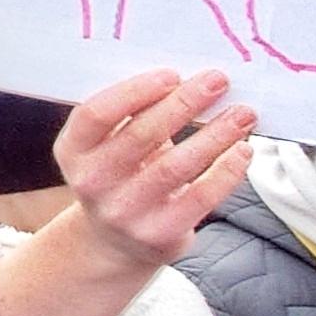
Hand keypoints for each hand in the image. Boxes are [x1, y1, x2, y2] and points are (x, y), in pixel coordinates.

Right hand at [52, 67, 254, 272]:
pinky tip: (242, 150)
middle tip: (218, 81)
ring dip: (215, 135)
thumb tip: (189, 79)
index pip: (96, 114)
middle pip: (141, 135)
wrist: (115, 241)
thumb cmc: (120, 174)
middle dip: (185, 103)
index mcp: (73, 150)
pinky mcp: (158, 234)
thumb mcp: (108, 145)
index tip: (172, 74)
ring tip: (242, 114)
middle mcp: (92, 183)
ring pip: (175, 166)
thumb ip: (132, 114)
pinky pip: (199, 198)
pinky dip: (226, 171)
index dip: (134, 91)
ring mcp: (124, 212)